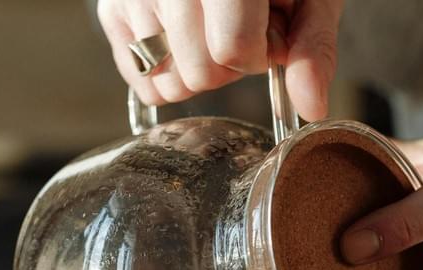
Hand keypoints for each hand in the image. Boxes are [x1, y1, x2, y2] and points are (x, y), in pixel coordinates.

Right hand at [96, 0, 342, 120]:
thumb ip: (310, 47)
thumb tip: (310, 106)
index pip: (232, 48)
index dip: (256, 55)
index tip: (265, 36)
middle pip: (198, 70)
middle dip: (225, 66)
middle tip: (236, 31)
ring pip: (166, 75)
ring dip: (195, 66)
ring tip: (208, 27)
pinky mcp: (111, 4)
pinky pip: (136, 72)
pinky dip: (163, 69)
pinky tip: (183, 41)